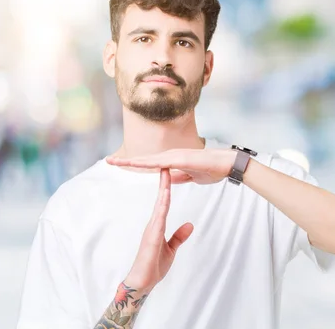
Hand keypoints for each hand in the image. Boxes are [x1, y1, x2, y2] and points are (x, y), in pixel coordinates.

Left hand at [107, 149, 236, 184]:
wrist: (226, 164)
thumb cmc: (213, 169)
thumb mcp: (192, 176)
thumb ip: (180, 176)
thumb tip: (169, 178)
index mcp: (173, 161)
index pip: (150, 164)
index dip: (135, 164)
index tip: (121, 164)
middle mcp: (171, 156)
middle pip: (145, 159)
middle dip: (127, 160)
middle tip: (109, 161)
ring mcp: (175, 156)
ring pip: (148, 159)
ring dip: (131, 160)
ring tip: (115, 161)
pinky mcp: (180, 159)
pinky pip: (159, 162)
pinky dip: (145, 162)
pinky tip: (134, 163)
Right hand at [124, 169, 192, 291]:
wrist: (143, 282)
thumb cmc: (154, 266)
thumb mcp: (171, 249)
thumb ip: (179, 236)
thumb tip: (190, 224)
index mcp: (158, 224)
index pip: (165, 201)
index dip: (168, 187)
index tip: (171, 172)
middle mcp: (154, 223)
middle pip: (161, 199)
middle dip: (164, 182)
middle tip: (166, 163)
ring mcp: (151, 229)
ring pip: (159, 205)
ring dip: (163, 190)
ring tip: (166, 174)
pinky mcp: (151, 237)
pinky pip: (158, 219)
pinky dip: (162, 207)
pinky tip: (164, 198)